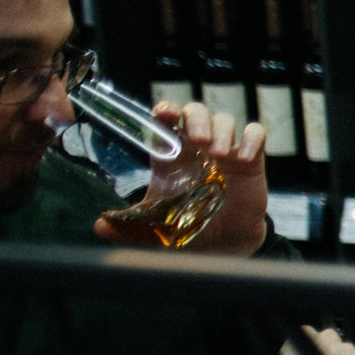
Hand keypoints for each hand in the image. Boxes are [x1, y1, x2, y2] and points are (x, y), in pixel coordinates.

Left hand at [93, 101, 268, 254]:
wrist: (224, 243)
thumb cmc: (190, 227)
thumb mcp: (153, 227)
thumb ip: (127, 226)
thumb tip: (98, 226)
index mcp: (172, 156)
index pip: (166, 122)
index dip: (166, 111)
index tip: (166, 113)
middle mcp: (198, 148)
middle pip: (196, 111)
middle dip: (196, 118)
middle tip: (197, 140)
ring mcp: (226, 151)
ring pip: (225, 119)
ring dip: (222, 131)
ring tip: (217, 155)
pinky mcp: (252, 160)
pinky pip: (256, 134)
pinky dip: (251, 140)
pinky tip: (243, 159)